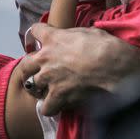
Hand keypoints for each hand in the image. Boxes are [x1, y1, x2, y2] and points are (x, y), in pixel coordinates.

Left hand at [18, 23, 139, 114]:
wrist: (115, 68)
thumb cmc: (106, 47)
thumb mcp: (90, 32)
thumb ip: (75, 35)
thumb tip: (77, 38)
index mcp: (53, 38)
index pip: (35, 30)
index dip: (36, 35)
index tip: (38, 39)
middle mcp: (45, 58)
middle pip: (25, 64)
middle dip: (29, 68)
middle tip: (37, 72)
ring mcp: (49, 78)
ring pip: (32, 86)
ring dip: (40, 89)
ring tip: (48, 91)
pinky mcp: (57, 96)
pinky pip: (45, 107)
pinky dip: (50, 108)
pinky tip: (57, 106)